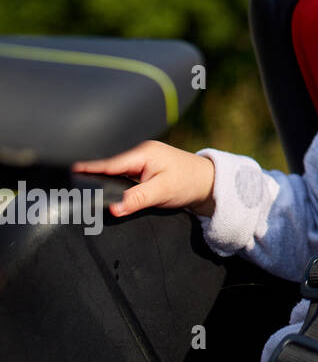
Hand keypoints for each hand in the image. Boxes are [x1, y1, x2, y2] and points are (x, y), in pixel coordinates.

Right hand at [71, 140, 216, 217]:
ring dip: (100, 178)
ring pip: (112, 171)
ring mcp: (139, 161)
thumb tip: (114, 208)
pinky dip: (110, 181)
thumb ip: (137, 199)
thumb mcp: (162, 192)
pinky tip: (98, 189)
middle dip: (89, 174)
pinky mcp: (141, 170)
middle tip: (66, 184)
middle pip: (107, 166)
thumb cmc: (188, 183)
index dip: (87, 169)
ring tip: (76, 187)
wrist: (207, 183)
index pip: (109, 162)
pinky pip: (119, 175)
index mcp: (142, 153)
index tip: (66, 173)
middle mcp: (138, 153)